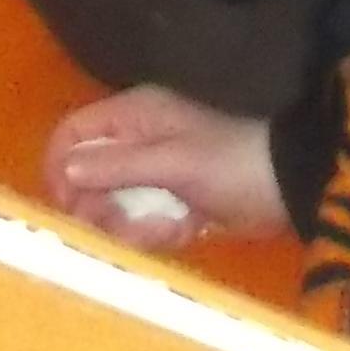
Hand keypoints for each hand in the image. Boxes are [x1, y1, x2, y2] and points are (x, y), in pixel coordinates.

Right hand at [40, 86, 283, 251]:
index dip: (62, 168)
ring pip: (110, 208)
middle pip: (85, 178)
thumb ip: (118, 165)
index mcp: (134, 116)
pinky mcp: (168, 205)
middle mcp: (136, 142)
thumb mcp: (173, 162)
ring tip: (170, 227)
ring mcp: (152, 175)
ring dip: (133, 227)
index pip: (73, 133)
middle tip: (126, 224)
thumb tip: (65, 169)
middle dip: (103, 208)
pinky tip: (185, 230)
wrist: (287, 188)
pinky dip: (156, 234)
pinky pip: (138, 225)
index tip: (70, 204)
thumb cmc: (231, 164)